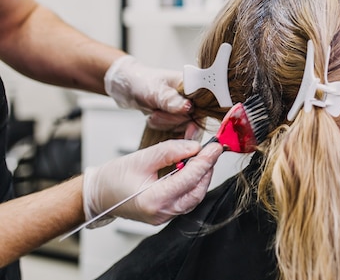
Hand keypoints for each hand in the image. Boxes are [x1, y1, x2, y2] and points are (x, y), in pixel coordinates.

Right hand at [83, 140, 222, 225]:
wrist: (99, 194)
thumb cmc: (114, 177)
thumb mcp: (142, 157)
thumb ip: (170, 151)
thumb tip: (194, 146)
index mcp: (153, 200)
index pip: (188, 179)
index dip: (205, 161)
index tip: (215, 146)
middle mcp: (162, 213)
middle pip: (196, 191)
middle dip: (207, 168)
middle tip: (214, 149)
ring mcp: (165, 216)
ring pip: (195, 197)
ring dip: (203, 176)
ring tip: (205, 156)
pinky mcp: (166, 214)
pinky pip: (187, 199)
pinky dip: (194, 183)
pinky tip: (195, 168)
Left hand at [104, 55, 191, 128]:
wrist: (131, 87)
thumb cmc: (144, 82)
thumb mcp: (156, 90)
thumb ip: (171, 99)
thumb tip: (188, 107)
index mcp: (194, 85)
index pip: (204, 107)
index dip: (195, 119)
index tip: (188, 127)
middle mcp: (193, 98)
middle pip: (194, 121)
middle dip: (172, 120)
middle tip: (157, 111)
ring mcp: (186, 109)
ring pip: (183, 128)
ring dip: (165, 124)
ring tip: (154, 112)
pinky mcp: (179, 118)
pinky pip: (175, 131)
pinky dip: (162, 126)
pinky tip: (154, 116)